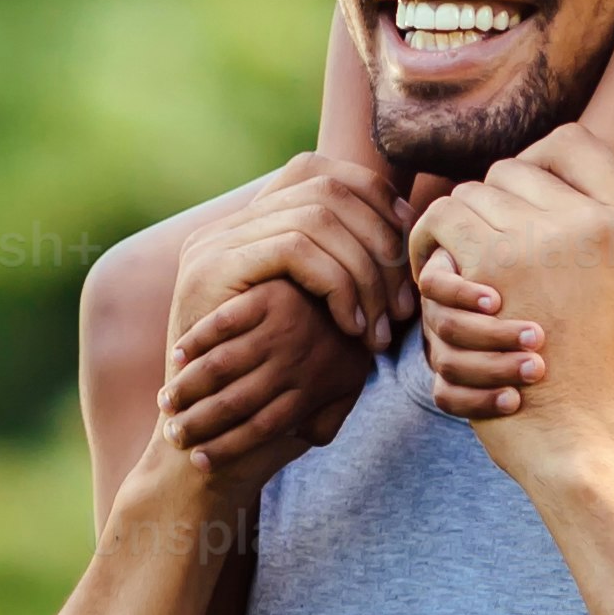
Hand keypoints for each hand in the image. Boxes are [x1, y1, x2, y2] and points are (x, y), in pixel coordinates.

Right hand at [156, 159, 393, 475]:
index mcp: (250, 229)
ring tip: (380, 327)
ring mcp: (216, 243)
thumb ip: (340, 279)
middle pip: (326, 185)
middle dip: (380, 241)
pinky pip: (293, 249)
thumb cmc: (273, 395)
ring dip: (365, 272)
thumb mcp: (316, 327)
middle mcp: (228, 225)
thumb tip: (406, 238)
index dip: (374, 198)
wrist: (206, 444)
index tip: (407, 249)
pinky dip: (337, 285)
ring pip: (317, 216)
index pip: (321, 170)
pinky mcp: (212, 270)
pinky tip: (352, 329)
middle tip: (404, 303)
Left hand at [411, 130, 613, 482]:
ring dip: (458, 230)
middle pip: (514, 170)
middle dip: (492, 208)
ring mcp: (545, 234)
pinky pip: (442, 217)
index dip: (538, 165)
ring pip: (472, 194)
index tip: (523, 207)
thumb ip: (600, 230)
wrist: (584, 436)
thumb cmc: (598, 371)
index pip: (574, 144)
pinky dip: (428, 242)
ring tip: (456, 263)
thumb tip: (544, 176)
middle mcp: (597, 217)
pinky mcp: (493, 260)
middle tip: (484, 249)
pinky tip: (430, 269)